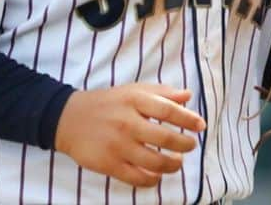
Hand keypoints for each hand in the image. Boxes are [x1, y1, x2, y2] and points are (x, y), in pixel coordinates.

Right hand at [54, 83, 205, 188]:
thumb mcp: (134, 90)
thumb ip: (162, 93)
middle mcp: (128, 122)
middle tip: (191, 146)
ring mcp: (118, 145)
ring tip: (177, 162)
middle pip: (165, 138)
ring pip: (153, 162)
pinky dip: (151, 180)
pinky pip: (136, 177)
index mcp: (136, 100)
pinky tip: (157, 176)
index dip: (188, 119)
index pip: (169, 110)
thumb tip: (188, 95)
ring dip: (171, 165)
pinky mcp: (108, 164)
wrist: (70, 119)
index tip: (201, 126)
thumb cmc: (108, 103)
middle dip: (184, 144)